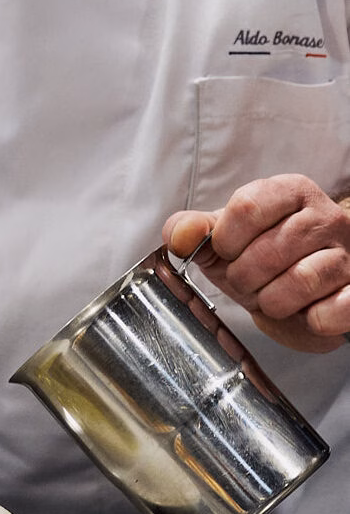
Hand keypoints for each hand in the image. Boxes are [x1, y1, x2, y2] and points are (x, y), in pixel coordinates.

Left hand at [162, 174, 349, 352]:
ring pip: (302, 280)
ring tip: (276, 297)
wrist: (300, 296)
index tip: (228, 253)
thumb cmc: (260, 261)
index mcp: (289, 194)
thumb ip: (192, 231)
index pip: (247, 207)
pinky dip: (312, 319)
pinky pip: (334, 310)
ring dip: (274, 301)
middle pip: (268, 251)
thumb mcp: (222, 241)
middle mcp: (325, 218)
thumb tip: (180, 235)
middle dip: (246, 279)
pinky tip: (307, 313)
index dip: (226, 241)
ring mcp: (348, 254)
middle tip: (252, 282)